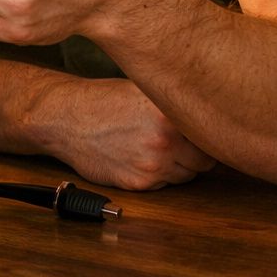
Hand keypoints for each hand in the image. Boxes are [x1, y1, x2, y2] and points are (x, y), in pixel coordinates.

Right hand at [32, 75, 217, 189]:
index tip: (198, 134)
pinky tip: (135, 157)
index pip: (211, 137)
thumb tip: (212, 115)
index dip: (204, 136)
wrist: (64, 118)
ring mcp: (152, 165)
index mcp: (170, 115)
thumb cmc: (102, 101)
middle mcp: (165, 141)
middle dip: (192, 154)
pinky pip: (163, 185)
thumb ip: (176, 106)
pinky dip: (154, 175)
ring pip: (185, 175)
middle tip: (171, 142)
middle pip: (204, 161)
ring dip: (175, 166)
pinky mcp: (139, 183)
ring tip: (149, 148)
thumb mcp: (143, 91)